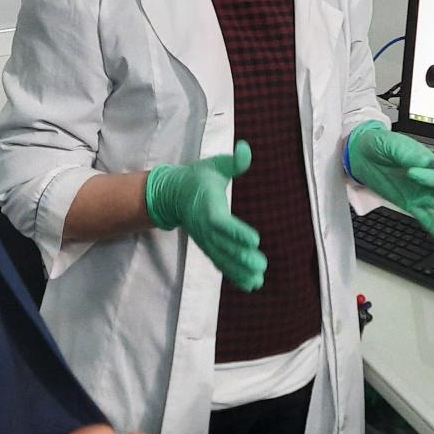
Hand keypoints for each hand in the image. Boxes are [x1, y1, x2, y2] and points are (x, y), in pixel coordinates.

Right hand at [144, 141, 266, 290]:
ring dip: (239, 270)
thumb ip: (233, 162)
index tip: (256, 240)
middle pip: (223, 246)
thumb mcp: (215, 165)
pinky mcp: (207, 246)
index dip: (237, 232)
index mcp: (207, 207)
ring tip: (258, 280)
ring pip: (222, 258)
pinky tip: (250, 284)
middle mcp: (205, 228)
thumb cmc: (198, 178)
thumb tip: (246, 149)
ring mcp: (205, 240)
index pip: (222, 222)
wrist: (172, 195)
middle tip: (261, 265)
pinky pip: (220, 263)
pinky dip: (233, 274)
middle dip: (241, 257)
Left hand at [346, 123, 433, 242]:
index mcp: (428, 162)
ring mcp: (419, 193)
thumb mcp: (395, 145)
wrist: (361, 153)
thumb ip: (410, 155)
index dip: (430, 177)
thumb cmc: (380, 144)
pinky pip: (425, 217)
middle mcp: (428, 180)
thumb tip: (422, 166)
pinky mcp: (408, 203)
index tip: (412, 173)